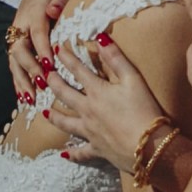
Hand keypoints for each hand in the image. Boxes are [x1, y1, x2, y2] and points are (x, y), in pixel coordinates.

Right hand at [9, 0, 72, 99]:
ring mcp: (16, 40)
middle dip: (30, 68)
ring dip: (22, 81)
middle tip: (42, 83)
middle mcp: (20, 28)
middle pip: (21, 50)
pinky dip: (19, 83)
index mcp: (33, 14)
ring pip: (15, 62)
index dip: (41, 50)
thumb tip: (53, 9)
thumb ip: (59, 0)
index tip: (49, 65)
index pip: (37, 33)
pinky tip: (25, 98)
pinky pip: (15, 67)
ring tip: (31, 99)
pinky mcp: (16, 49)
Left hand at [46, 35, 166, 171]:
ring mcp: (90, 132)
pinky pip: (81, 153)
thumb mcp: (133, 79)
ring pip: (66, 123)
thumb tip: (100, 37)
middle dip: (53, 82)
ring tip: (44, 112)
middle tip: (43, 75)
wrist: (148, 146)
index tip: (56, 49)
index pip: (77, 71)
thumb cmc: (144, 110)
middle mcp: (88, 111)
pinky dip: (73, 154)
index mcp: (97, 92)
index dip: (66, 58)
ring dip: (54, 116)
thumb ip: (116, 58)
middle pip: (65, 94)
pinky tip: (64, 154)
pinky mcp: (97, 149)